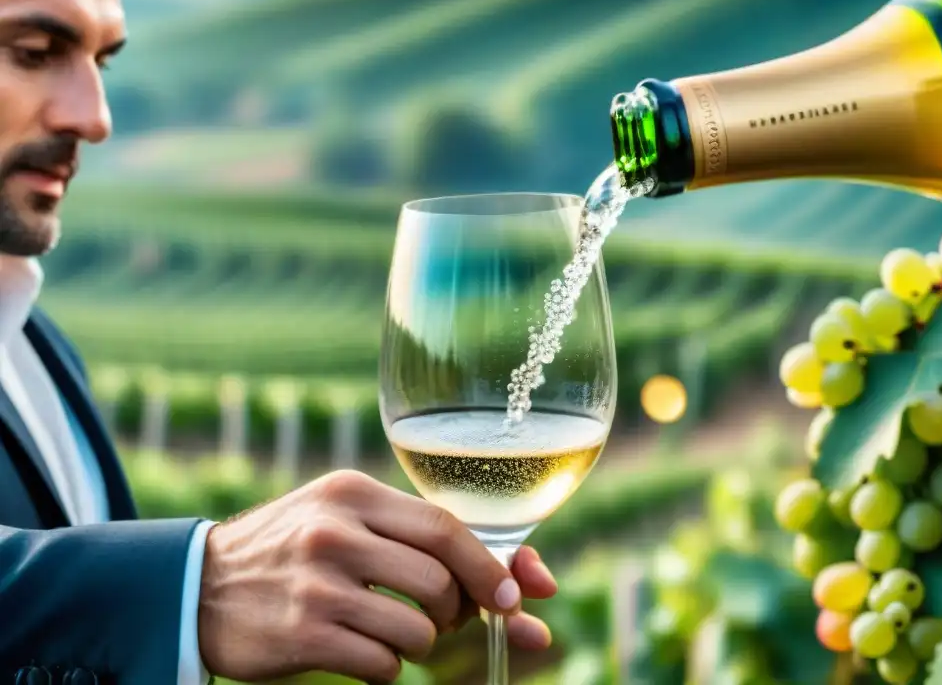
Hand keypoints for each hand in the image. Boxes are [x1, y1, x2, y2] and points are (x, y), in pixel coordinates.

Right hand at [196, 470, 557, 682]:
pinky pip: (383, 665)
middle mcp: (336, 532)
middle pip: (440, 581)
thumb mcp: (345, 519)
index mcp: (353, 493)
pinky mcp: (304, 635)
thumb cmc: (293, 550)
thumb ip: (418, 538)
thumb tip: (524, 584)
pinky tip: (358, 652)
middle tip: (442, 616)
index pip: (445, 527)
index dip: (491, 566)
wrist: (198, 586)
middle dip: (458, 610)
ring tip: (388, 631)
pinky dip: (385, 667)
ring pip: (418, 628)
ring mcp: (318, 584)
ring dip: (420, 642)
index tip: (516, 596)